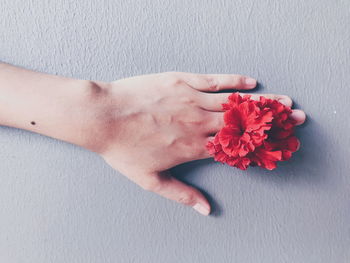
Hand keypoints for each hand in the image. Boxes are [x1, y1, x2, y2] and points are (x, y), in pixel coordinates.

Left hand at [93, 72, 305, 214]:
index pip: (235, 148)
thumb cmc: (124, 149)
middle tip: (294, 118)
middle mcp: (199, 123)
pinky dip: (235, 81)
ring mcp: (192, 99)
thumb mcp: (151, 180)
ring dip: (262, 102)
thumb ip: (182, 194)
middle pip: (243, 123)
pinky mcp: (182, 80)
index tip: (278, 146)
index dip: (259, 147)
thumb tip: (206, 211)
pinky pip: (215, 80)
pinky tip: (251, 82)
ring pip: (234, 101)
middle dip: (272, 122)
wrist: (103, 116)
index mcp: (194, 147)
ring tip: (283, 101)